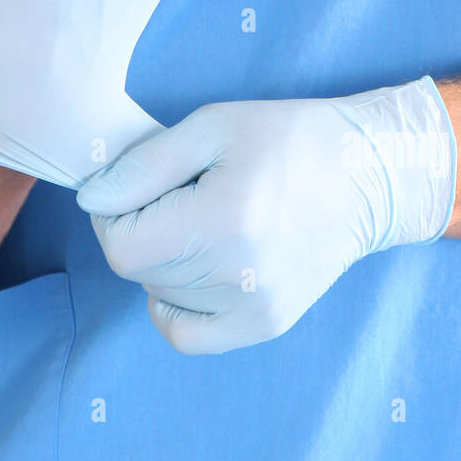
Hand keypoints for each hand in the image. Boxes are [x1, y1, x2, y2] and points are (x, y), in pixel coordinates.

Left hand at [77, 78, 455, 350]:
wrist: (369, 175)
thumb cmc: (290, 138)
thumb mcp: (212, 126)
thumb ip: (144, 165)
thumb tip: (91, 199)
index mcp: (224, 220)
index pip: (122, 245)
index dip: (112, 213)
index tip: (134, 184)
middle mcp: (239, 276)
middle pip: (139, 269)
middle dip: (138, 228)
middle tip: (175, 192)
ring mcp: (256, 308)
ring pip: (159, 295)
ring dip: (160, 260)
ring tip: (200, 219)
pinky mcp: (267, 323)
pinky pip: (187, 334)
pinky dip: (174, 303)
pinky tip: (194, 266)